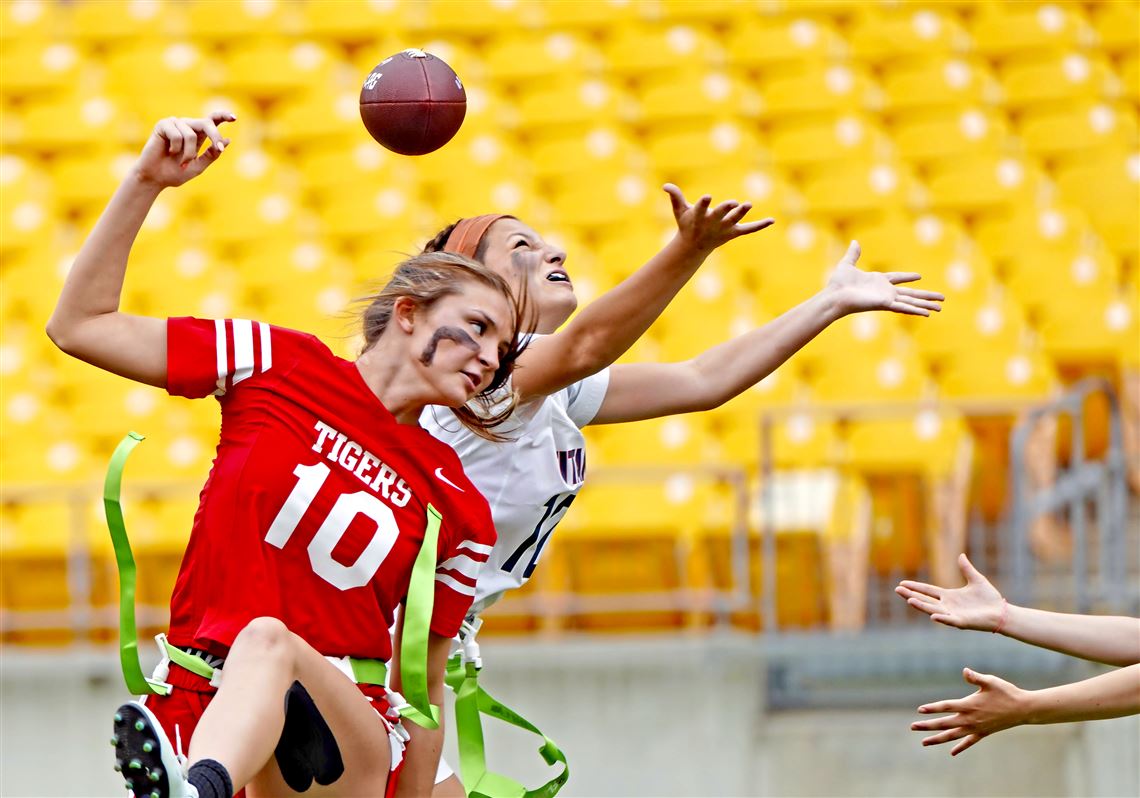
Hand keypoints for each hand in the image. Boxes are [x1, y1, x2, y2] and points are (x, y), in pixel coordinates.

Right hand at [133, 112, 235, 188]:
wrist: (156, 178)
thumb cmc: (176, 172)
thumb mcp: (199, 166)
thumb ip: (212, 154)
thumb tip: (227, 140)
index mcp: (198, 135)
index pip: (212, 121)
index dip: (223, 116)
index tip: (234, 118)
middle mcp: (188, 126)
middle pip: (207, 123)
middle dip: (215, 136)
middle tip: (219, 147)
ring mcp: (175, 124)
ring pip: (191, 134)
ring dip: (189, 153)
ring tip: (181, 162)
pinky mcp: (163, 124)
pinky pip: (177, 134)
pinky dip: (176, 148)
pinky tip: (169, 151)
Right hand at [664, 183, 774, 253]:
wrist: (694, 247)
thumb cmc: (686, 224)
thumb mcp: (679, 211)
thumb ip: (675, 197)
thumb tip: (665, 185)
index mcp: (699, 217)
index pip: (701, 209)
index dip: (704, 203)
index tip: (707, 197)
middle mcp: (712, 223)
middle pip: (720, 215)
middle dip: (726, 209)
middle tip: (733, 202)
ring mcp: (724, 229)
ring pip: (734, 221)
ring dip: (741, 213)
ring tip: (749, 204)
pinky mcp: (734, 232)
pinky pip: (748, 230)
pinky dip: (760, 225)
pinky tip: (772, 220)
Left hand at [825, 241, 944, 316]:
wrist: (834, 296)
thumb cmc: (838, 284)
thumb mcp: (847, 264)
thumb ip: (853, 254)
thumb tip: (854, 242)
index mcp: (877, 281)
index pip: (897, 279)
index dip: (907, 277)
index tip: (919, 276)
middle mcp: (885, 292)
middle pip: (910, 294)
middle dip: (926, 296)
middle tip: (942, 299)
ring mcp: (886, 299)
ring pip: (911, 302)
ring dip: (926, 305)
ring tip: (941, 308)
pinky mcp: (885, 304)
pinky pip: (904, 307)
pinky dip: (915, 310)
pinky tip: (927, 313)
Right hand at [895, 553, 1005, 631]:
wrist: (1002, 612)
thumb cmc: (989, 598)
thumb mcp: (976, 579)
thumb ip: (967, 569)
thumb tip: (961, 555)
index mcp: (949, 596)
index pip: (928, 591)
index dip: (915, 587)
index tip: (902, 583)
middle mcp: (948, 606)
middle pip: (925, 599)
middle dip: (911, 595)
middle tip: (897, 590)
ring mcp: (953, 614)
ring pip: (933, 609)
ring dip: (921, 606)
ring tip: (909, 600)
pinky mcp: (962, 622)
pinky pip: (950, 620)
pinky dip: (941, 618)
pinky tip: (933, 615)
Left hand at [911, 668, 1029, 754]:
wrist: (1024, 709)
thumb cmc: (1006, 692)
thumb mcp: (990, 681)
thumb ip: (975, 677)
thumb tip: (964, 670)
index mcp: (969, 705)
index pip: (946, 707)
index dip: (932, 708)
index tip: (920, 710)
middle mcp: (970, 719)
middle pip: (945, 724)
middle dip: (928, 726)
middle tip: (912, 727)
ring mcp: (977, 728)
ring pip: (953, 736)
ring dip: (937, 739)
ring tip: (924, 742)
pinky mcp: (984, 733)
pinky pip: (969, 742)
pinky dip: (960, 747)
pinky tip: (952, 752)